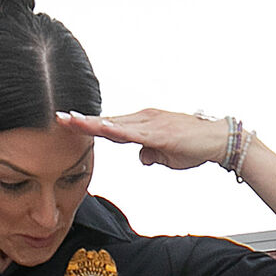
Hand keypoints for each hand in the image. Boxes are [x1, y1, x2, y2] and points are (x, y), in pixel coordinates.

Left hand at [58, 108, 230, 171]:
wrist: (217, 140)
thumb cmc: (195, 147)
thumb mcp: (167, 155)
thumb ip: (151, 154)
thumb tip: (140, 158)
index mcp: (143, 123)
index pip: (111, 125)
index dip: (89, 124)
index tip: (69, 122)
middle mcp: (143, 118)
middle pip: (107, 120)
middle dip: (82, 120)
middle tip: (59, 117)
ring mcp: (149, 123)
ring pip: (115, 124)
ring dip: (92, 123)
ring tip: (71, 121)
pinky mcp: (158, 132)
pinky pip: (132, 132)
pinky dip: (115, 130)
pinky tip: (101, 128)